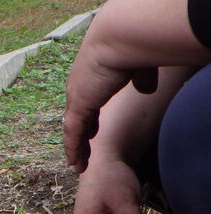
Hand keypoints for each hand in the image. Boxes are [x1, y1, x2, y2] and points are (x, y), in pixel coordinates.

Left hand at [63, 57, 153, 173]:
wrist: (117, 40)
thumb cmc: (131, 48)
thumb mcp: (139, 66)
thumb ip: (141, 79)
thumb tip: (146, 90)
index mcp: (91, 78)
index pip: (87, 104)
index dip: (89, 118)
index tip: (92, 131)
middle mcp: (79, 88)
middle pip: (77, 118)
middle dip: (80, 136)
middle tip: (81, 151)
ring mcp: (76, 98)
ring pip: (73, 130)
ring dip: (76, 149)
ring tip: (78, 166)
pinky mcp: (78, 106)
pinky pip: (73, 134)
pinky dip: (73, 149)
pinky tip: (74, 163)